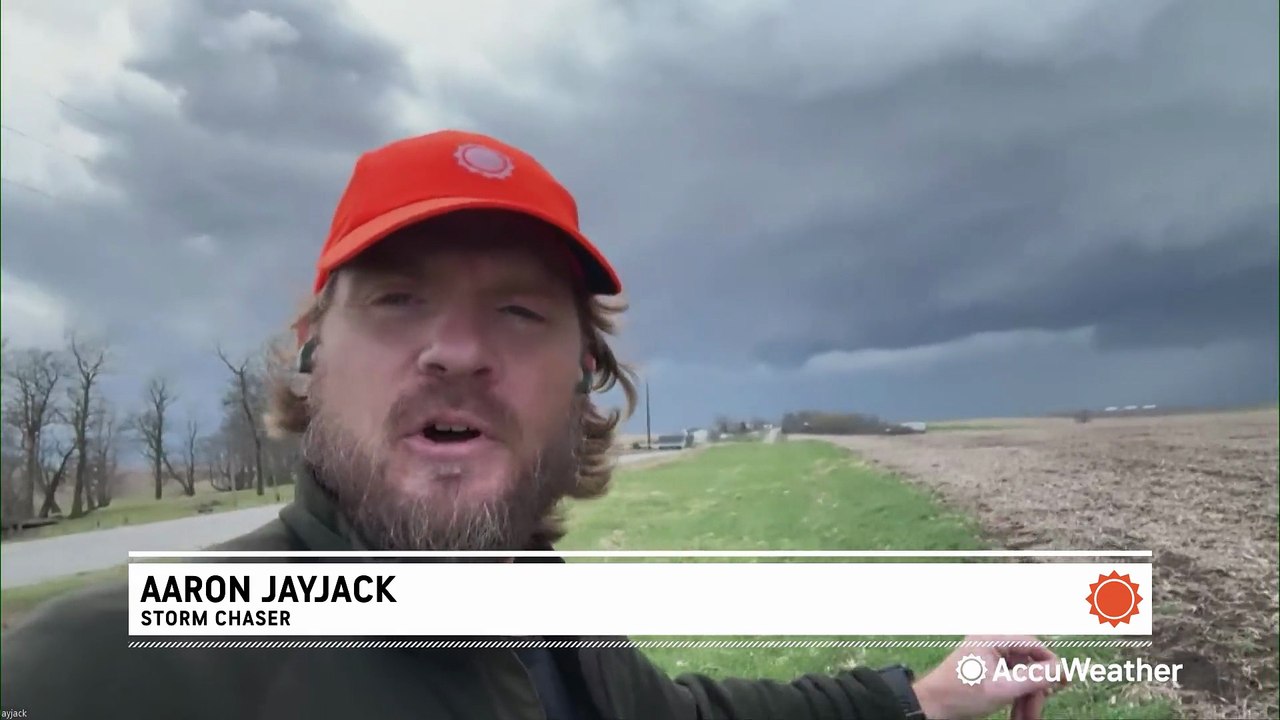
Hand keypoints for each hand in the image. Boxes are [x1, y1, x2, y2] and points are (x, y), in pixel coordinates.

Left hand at [911, 635, 1064, 719]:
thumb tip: (1061, 669)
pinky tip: (1017, 714)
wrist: (931, 708)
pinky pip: (1010, 681)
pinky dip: (1016, 698)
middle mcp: (990, 643)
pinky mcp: (986, 671)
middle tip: (1035, 713)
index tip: (1064, 683)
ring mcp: (988, 657)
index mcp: (991, 638)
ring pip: (1021, 676)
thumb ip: (1034, 678)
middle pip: (1028, 664)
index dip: (1050, 663)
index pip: (1032, 644)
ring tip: (1025, 719)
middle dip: (1034, 690)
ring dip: (1026, 699)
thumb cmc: (961, 695)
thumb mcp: (1002, 688)